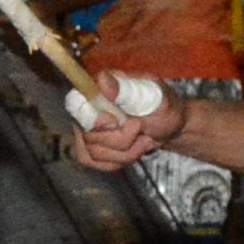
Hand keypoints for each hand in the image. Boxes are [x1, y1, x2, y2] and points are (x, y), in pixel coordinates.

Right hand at [67, 77, 185, 170]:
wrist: (169, 126)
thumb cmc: (162, 106)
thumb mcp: (152, 95)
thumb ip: (127, 89)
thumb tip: (102, 80)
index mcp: (98, 87)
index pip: (74, 103)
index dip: (92, 119)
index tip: (115, 122)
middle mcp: (87, 107)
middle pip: (88, 135)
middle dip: (122, 139)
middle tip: (141, 128)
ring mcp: (87, 129)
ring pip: (94, 152)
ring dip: (126, 152)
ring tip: (144, 139)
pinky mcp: (90, 148)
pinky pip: (95, 163)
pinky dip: (119, 161)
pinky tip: (134, 150)